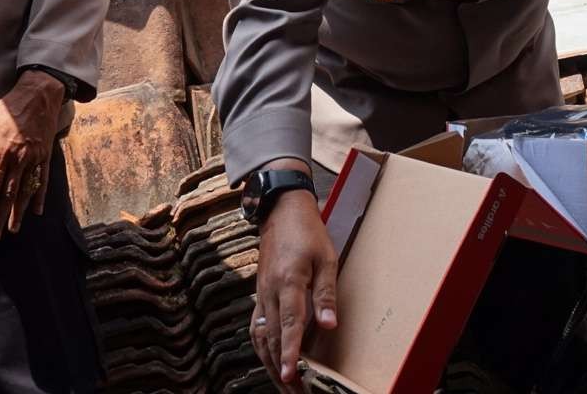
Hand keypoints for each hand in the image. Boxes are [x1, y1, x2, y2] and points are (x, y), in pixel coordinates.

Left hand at [0, 70, 64, 241]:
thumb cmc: (8, 108)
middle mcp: (19, 160)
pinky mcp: (45, 156)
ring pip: (25, 191)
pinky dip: (39, 196)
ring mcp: (34, 159)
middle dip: (0, 217)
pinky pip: (42, 180)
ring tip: (13, 229)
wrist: (38, 95)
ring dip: (18, 212)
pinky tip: (36, 211)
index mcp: (1, 154)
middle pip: (8, 194)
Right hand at [251, 184, 337, 392]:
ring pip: (260, 337)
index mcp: (288, 281)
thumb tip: (330, 324)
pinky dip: (261, 347)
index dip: (289, 352)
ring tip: (283, 384)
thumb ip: (327, 293)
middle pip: (272, 338)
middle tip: (295, 391)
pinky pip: (256, 327)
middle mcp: (270, 292)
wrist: (281, 211)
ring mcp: (261, 294)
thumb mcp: (326, 258)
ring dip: (270, 363)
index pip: (289, 324)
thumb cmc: (307, 232)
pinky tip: (268, 360)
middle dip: (281, 368)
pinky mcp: (259, 294)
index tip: (290, 375)